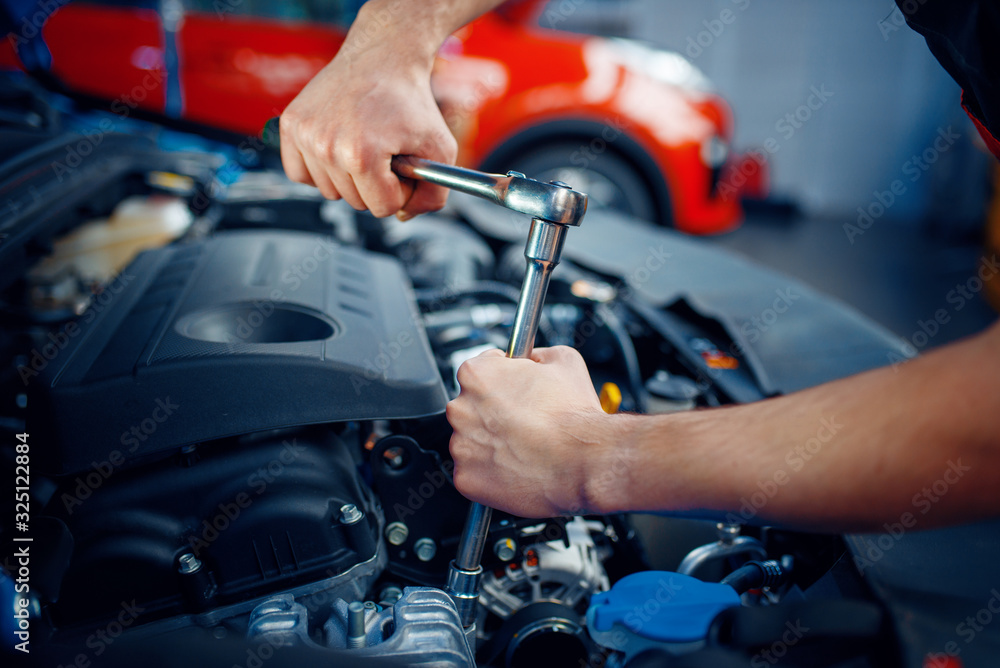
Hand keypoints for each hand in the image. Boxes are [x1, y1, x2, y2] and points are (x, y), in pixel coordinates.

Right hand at [279, 11, 456, 219]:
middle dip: (377, 184)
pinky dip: (320, 169)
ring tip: (364, 144)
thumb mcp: (441, 150)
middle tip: (386, 150)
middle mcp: (326, 146)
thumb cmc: (412, 101)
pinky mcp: (290, 125)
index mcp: (361, 154)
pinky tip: (338, 147)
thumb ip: (433, 196)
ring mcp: (305, 135)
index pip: (384, 208)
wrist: (383, 57)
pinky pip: (300, 175)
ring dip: (350, 177)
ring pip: (330, 192)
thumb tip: (402, 217)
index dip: (401, 189)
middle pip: (356, 203)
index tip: (404, 163)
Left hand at [446, 346, 613, 516]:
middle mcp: (460, 408)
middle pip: (472, 408)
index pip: (481, 371)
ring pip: (471, 442)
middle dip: (494, 414)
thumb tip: (534, 359)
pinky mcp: (465, 478)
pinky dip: (491, 473)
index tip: (516, 393)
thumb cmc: (574, 416)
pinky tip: (516, 467)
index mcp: (476, 374)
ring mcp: (460, 446)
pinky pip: (473, 473)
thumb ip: (538, 354)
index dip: (504, 381)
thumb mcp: (564, 360)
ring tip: (523, 447)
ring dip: (491, 444)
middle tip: (524, 423)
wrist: (586, 461)